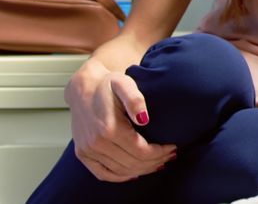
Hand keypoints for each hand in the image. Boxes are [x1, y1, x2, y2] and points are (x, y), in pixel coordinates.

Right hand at [66, 61, 175, 181]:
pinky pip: (102, 173)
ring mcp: (87, 150)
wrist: (83, 86)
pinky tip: (135, 173)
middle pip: (133, 163)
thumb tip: (144, 119)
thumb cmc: (108, 84)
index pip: (141, 151)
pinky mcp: (82, 153)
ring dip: (142, 170)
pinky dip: (120, 176)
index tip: (172, 147)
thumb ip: (135, 99)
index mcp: (109, 128)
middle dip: (155, 162)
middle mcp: (96, 143)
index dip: (160, 152)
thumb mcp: (125, 83)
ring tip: (158, 163)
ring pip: (120, 171)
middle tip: (170, 155)